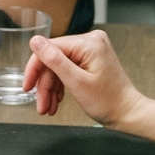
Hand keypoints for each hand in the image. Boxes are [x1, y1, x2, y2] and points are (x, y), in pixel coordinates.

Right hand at [23, 32, 154, 146]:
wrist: (128, 113)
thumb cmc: (108, 102)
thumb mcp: (76, 82)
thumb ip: (54, 60)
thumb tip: (35, 40)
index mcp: (89, 43)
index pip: (49, 49)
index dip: (35, 69)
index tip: (27, 87)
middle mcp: (91, 41)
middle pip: (53, 59)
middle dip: (44, 84)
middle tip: (40, 105)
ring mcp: (91, 50)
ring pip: (58, 66)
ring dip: (50, 88)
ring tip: (48, 108)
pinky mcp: (91, 59)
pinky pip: (68, 68)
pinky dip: (60, 85)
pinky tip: (56, 101)